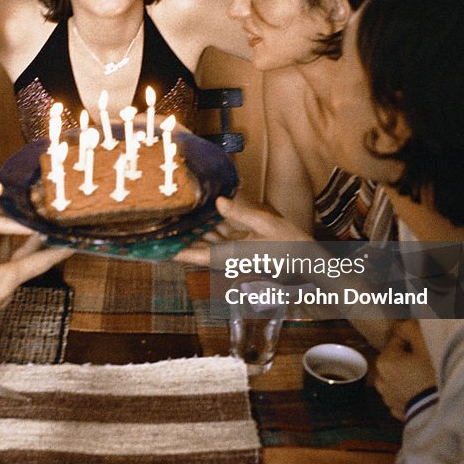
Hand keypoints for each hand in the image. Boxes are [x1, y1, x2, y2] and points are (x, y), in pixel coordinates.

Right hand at [0, 214, 71, 346]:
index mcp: (7, 278)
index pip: (41, 261)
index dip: (60, 250)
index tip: (76, 242)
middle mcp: (6, 287)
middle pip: (27, 259)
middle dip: (36, 240)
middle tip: (46, 223)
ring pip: (9, 264)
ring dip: (12, 245)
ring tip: (16, 225)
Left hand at [175, 197, 313, 264]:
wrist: (309, 262)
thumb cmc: (290, 245)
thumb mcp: (267, 224)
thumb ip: (241, 213)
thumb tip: (219, 201)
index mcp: (231, 255)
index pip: (195, 255)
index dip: (174, 251)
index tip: (154, 247)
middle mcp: (229, 256)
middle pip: (198, 247)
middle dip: (180, 236)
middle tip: (162, 220)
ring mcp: (236, 253)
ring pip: (209, 240)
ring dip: (195, 229)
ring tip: (178, 212)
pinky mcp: (243, 248)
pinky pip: (222, 237)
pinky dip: (211, 227)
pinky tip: (204, 212)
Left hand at [374, 320, 436, 420]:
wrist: (439, 411)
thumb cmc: (431, 376)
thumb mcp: (423, 345)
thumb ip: (410, 328)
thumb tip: (402, 323)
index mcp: (383, 361)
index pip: (398, 341)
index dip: (414, 342)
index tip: (426, 348)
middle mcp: (380, 379)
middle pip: (397, 359)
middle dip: (410, 358)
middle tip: (428, 363)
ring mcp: (387, 397)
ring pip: (399, 376)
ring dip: (409, 374)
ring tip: (427, 378)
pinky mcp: (396, 410)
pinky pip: (403, 393)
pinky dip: (410, 390)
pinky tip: (423, 391)